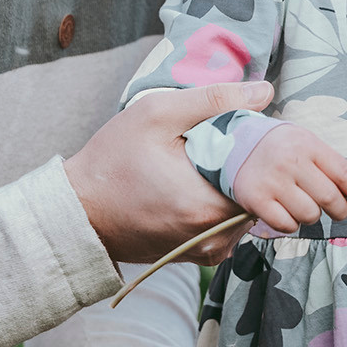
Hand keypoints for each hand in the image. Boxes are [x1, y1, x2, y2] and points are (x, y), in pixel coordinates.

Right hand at [66, 83, 267, 264]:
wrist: (79, 212)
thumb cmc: (111, 162)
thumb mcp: (156, 114)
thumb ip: (213, 100)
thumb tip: (264, 91)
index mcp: (208, 206)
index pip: (267, 175)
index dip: (259, 146)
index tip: (237, 128)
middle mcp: (216, 237)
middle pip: (261, 193)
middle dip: (247, 163)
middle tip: (219, 140)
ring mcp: (210, 250)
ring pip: (248, 208)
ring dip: (236, 182)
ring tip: (205, 160)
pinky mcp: (201, 255)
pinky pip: (230, 222)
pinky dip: (223, 200)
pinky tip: (197, 182)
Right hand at [231, 124, 346, 233]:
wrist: (232, 144)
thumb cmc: (279, 148)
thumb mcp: (304, 143)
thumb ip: (329, 166)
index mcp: (308, 144)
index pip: (344, 173)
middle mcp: (291, 162)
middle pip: (330, 198)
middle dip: (339, 211)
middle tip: (337, 211)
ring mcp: (273, 181)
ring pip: (310, 215)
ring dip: (312, 216)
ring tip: (302, 204)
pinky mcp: (257, 200)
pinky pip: (287, 225)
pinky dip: (291, 224)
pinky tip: (285, 211)